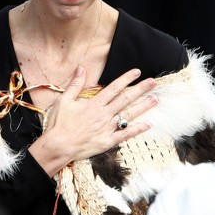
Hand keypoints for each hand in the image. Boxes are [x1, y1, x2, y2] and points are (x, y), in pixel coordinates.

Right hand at [30, 66, 157, 173]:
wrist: (58, 146)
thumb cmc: (59, 124)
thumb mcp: (64, 100)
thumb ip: (75, 84)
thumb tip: (81, 68)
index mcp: (94, 104)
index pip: (114, 88)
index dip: (126, 79)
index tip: (137, 72)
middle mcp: (104, 114)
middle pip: (125, 99)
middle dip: (140, 89)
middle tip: (153, 82)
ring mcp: (107, 128)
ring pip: (129, 115)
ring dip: (143, 107)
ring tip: (155, 99)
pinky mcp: (108, 141)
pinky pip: (125, 134)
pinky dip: (137, 130)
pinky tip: (147, 125)